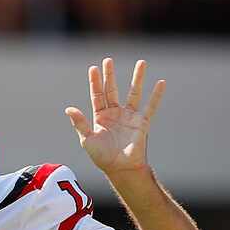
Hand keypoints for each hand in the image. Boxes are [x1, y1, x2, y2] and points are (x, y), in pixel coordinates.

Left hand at [65, 58, 165, 174]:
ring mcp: (129, 117)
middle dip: (110, 75)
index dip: (95, 82)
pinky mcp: (142, 123)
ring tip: (142, 63)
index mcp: (100, 117)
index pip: (97, 95)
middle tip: (108, 60)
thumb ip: (79, 123)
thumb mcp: (87, 140)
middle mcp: (115, 114)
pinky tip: (160, 83)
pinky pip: (151, 107)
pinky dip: (156, 96)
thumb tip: (68, 108)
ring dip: (137, 78)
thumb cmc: (102, 157)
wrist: (120, 169)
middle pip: (112, 90)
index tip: (93, 68)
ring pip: (134, 93)